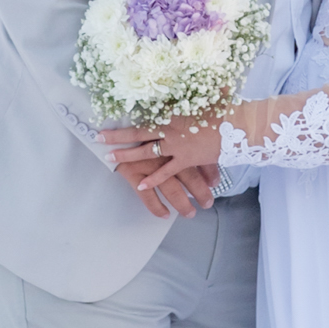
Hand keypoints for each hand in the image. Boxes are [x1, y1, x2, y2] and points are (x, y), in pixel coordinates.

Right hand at [104, 120, 222, 213]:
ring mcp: (150, 164)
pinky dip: (156, 206)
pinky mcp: (133, 171)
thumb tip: (198, 140)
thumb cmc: (141, 113)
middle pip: (190, 178)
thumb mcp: (168, 117)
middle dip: (201, 193)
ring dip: (182, 203)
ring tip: (190, 214)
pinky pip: (147, 195)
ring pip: (171, 189)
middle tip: (207, 205)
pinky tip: (165, 215)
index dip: (210, 174)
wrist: (111, 116)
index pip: (201, 160)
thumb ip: (183, 130)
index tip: (216, 184)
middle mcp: (167, 154)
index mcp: (177, 139)